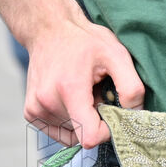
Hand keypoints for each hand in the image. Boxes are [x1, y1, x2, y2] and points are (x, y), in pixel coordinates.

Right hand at [23, 14, 145, 148]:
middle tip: (95, 91)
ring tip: (81, 90)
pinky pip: (58, 131)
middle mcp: (47, 102)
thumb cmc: (84, 40)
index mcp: (69, 89)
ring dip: (82, 118)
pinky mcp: (30, 112)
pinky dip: (69, 120)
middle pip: (82, 134)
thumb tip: (135, 114)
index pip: (89, 136)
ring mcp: (35, 108)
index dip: (107, 130)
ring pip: (71, 134)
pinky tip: (70, 97)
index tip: (112, 111)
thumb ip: (131, 86)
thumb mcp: (116, 54)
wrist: (49, 29)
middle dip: (95, 119)